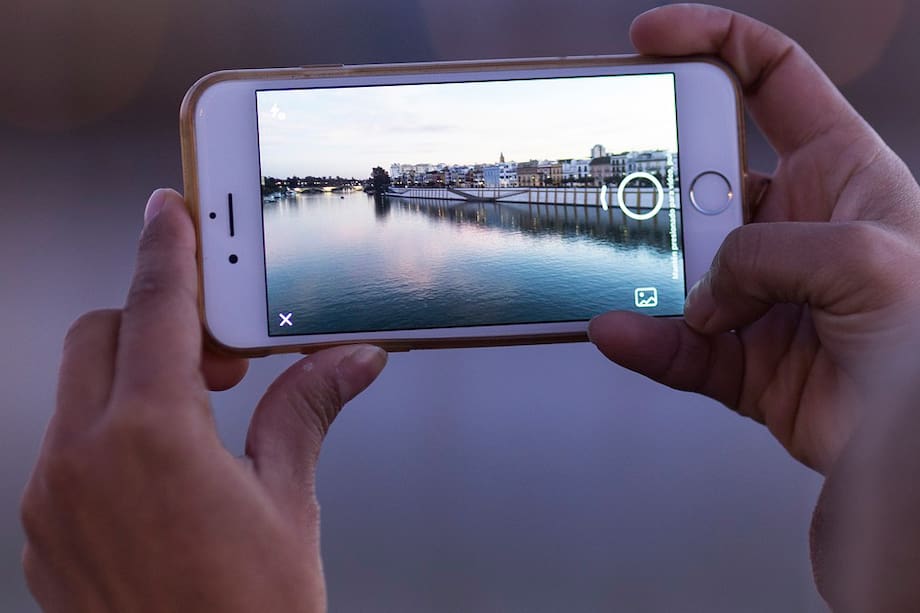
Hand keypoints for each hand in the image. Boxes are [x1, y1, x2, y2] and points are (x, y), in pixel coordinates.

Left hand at [20, 189, 386, 611]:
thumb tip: (349, 361)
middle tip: (223, 346)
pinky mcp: (46, 536)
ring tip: (204, 411)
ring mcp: (53, 502)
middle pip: (102, 336)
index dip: (168, 249)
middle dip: (157, 320)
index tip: (171, 210)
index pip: (155, 309)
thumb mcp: (289, 504)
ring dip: (135, 377)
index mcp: (151, 440)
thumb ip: (306, 412)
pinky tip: (168, 466)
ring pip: (80, 391)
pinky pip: (69, 447)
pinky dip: (113, 430)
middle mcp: (82, 462)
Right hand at [589, 4, 919, 473]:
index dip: (710, 43)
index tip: (652, 39)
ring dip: (646, 273)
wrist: (919, 438)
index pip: (770, 79)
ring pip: (679, 267)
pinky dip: (645, 339)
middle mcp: (795, 227)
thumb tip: (705, 288)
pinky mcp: (741, 354)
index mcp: (840, 172)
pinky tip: (624, 331)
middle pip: (702, 177)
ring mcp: (763, 292)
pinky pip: (676, 341)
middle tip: (627, 189)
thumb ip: (769, 252)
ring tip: (622, 276)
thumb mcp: (867, 259)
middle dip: (660, 181)